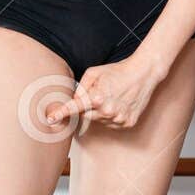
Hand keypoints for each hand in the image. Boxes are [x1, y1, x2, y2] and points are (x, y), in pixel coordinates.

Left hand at [43, 54, 162, 131]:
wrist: (144, 73)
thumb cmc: (118, 70)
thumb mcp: (95, 72)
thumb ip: (81, 87)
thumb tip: (75, 100)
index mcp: (97, 97)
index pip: (74, 108)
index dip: (61, 113)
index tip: (51, 118)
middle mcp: (107, 111)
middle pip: (86, 116)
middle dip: (88, 107)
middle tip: (100, 94)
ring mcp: (118, 119)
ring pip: (100, 120)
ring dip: (102, 112)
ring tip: (113, 97)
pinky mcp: (127, 123)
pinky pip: (112, 123)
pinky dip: (113, 116)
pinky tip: (121, 103)